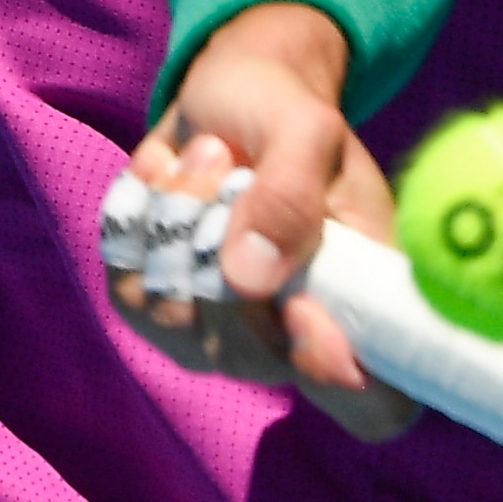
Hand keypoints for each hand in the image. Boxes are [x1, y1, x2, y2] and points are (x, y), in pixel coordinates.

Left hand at [104, 3, 419, 442]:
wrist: (228, 97)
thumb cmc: (285, 113)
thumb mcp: (305, 126)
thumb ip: (290, 195)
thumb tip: (250, 282)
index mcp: (364, 302)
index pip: (375, 404)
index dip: (336, 375)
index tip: (302, 306)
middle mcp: (294, 336)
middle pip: (246, 353)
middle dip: (219, 246)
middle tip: (228, 162)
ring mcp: (221, 333)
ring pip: (175, 316)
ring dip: (176, 217)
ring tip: (206, 156)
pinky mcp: (160, 313)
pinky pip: (127, 288)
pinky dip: (136, 219)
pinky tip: (162, 175)